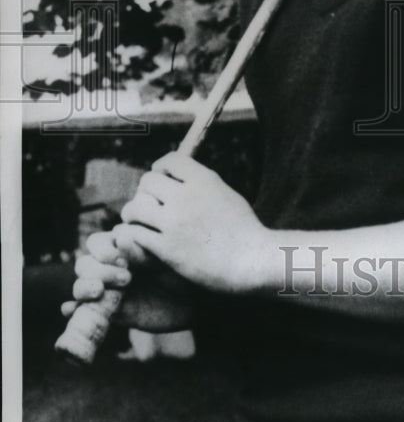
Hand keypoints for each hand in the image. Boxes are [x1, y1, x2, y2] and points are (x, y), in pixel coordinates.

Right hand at [61, 229, 193, 332]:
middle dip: (97, 270)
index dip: (103, 250)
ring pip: (81, 286)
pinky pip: (85, 312)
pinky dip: (73, 310)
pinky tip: (70, 310)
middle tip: (126, 278)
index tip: (122, 259)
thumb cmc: (184, 271)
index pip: (96, 243)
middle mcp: (112, 268)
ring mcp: (109, 291)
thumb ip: (142, 251)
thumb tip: (120, 238)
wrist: (199, 301)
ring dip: (83, 288)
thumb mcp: (165, 258)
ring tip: (99, 292)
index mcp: (123, 248)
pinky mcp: (112, 313)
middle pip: (84, 264)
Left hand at [118, 152, 271, 293]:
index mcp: (204, 180)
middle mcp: (186, 197)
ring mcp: (175, 223)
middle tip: (150, 204)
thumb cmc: (244, 230)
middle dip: (146, 191)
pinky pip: (134, 234)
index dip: (161, 168)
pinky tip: (140, 238)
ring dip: (134, 213)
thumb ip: (201, 184)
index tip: (162, 178)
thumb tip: (179, 178)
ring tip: (138, 220)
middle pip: (147, 181)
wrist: (251, 261)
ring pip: (135, 207)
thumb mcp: (226, 194)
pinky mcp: (167, 249)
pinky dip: (134, 235)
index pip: (170, 160)